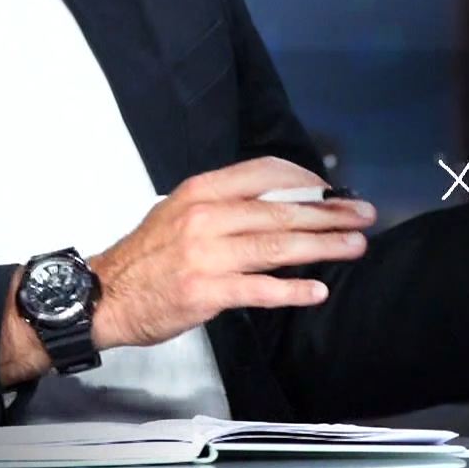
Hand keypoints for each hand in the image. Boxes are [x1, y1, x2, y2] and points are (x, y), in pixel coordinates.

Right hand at [84, 156, 376, 349]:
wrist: (104, 295)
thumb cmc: (149, 254)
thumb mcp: (181, 211)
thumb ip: (227, 205)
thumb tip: (282, 203)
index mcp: (202, 190)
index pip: (265, 172)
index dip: (306, 181)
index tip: (332, 192)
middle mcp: (206, 216)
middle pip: (281, 210)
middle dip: (329, 214)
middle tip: (364, 215)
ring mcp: (206, 254)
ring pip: (277, 246)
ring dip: (323, 246)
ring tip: (355, 247)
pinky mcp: (205, 292)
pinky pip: (259, 289)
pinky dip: (291, 290)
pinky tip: (317, 291)